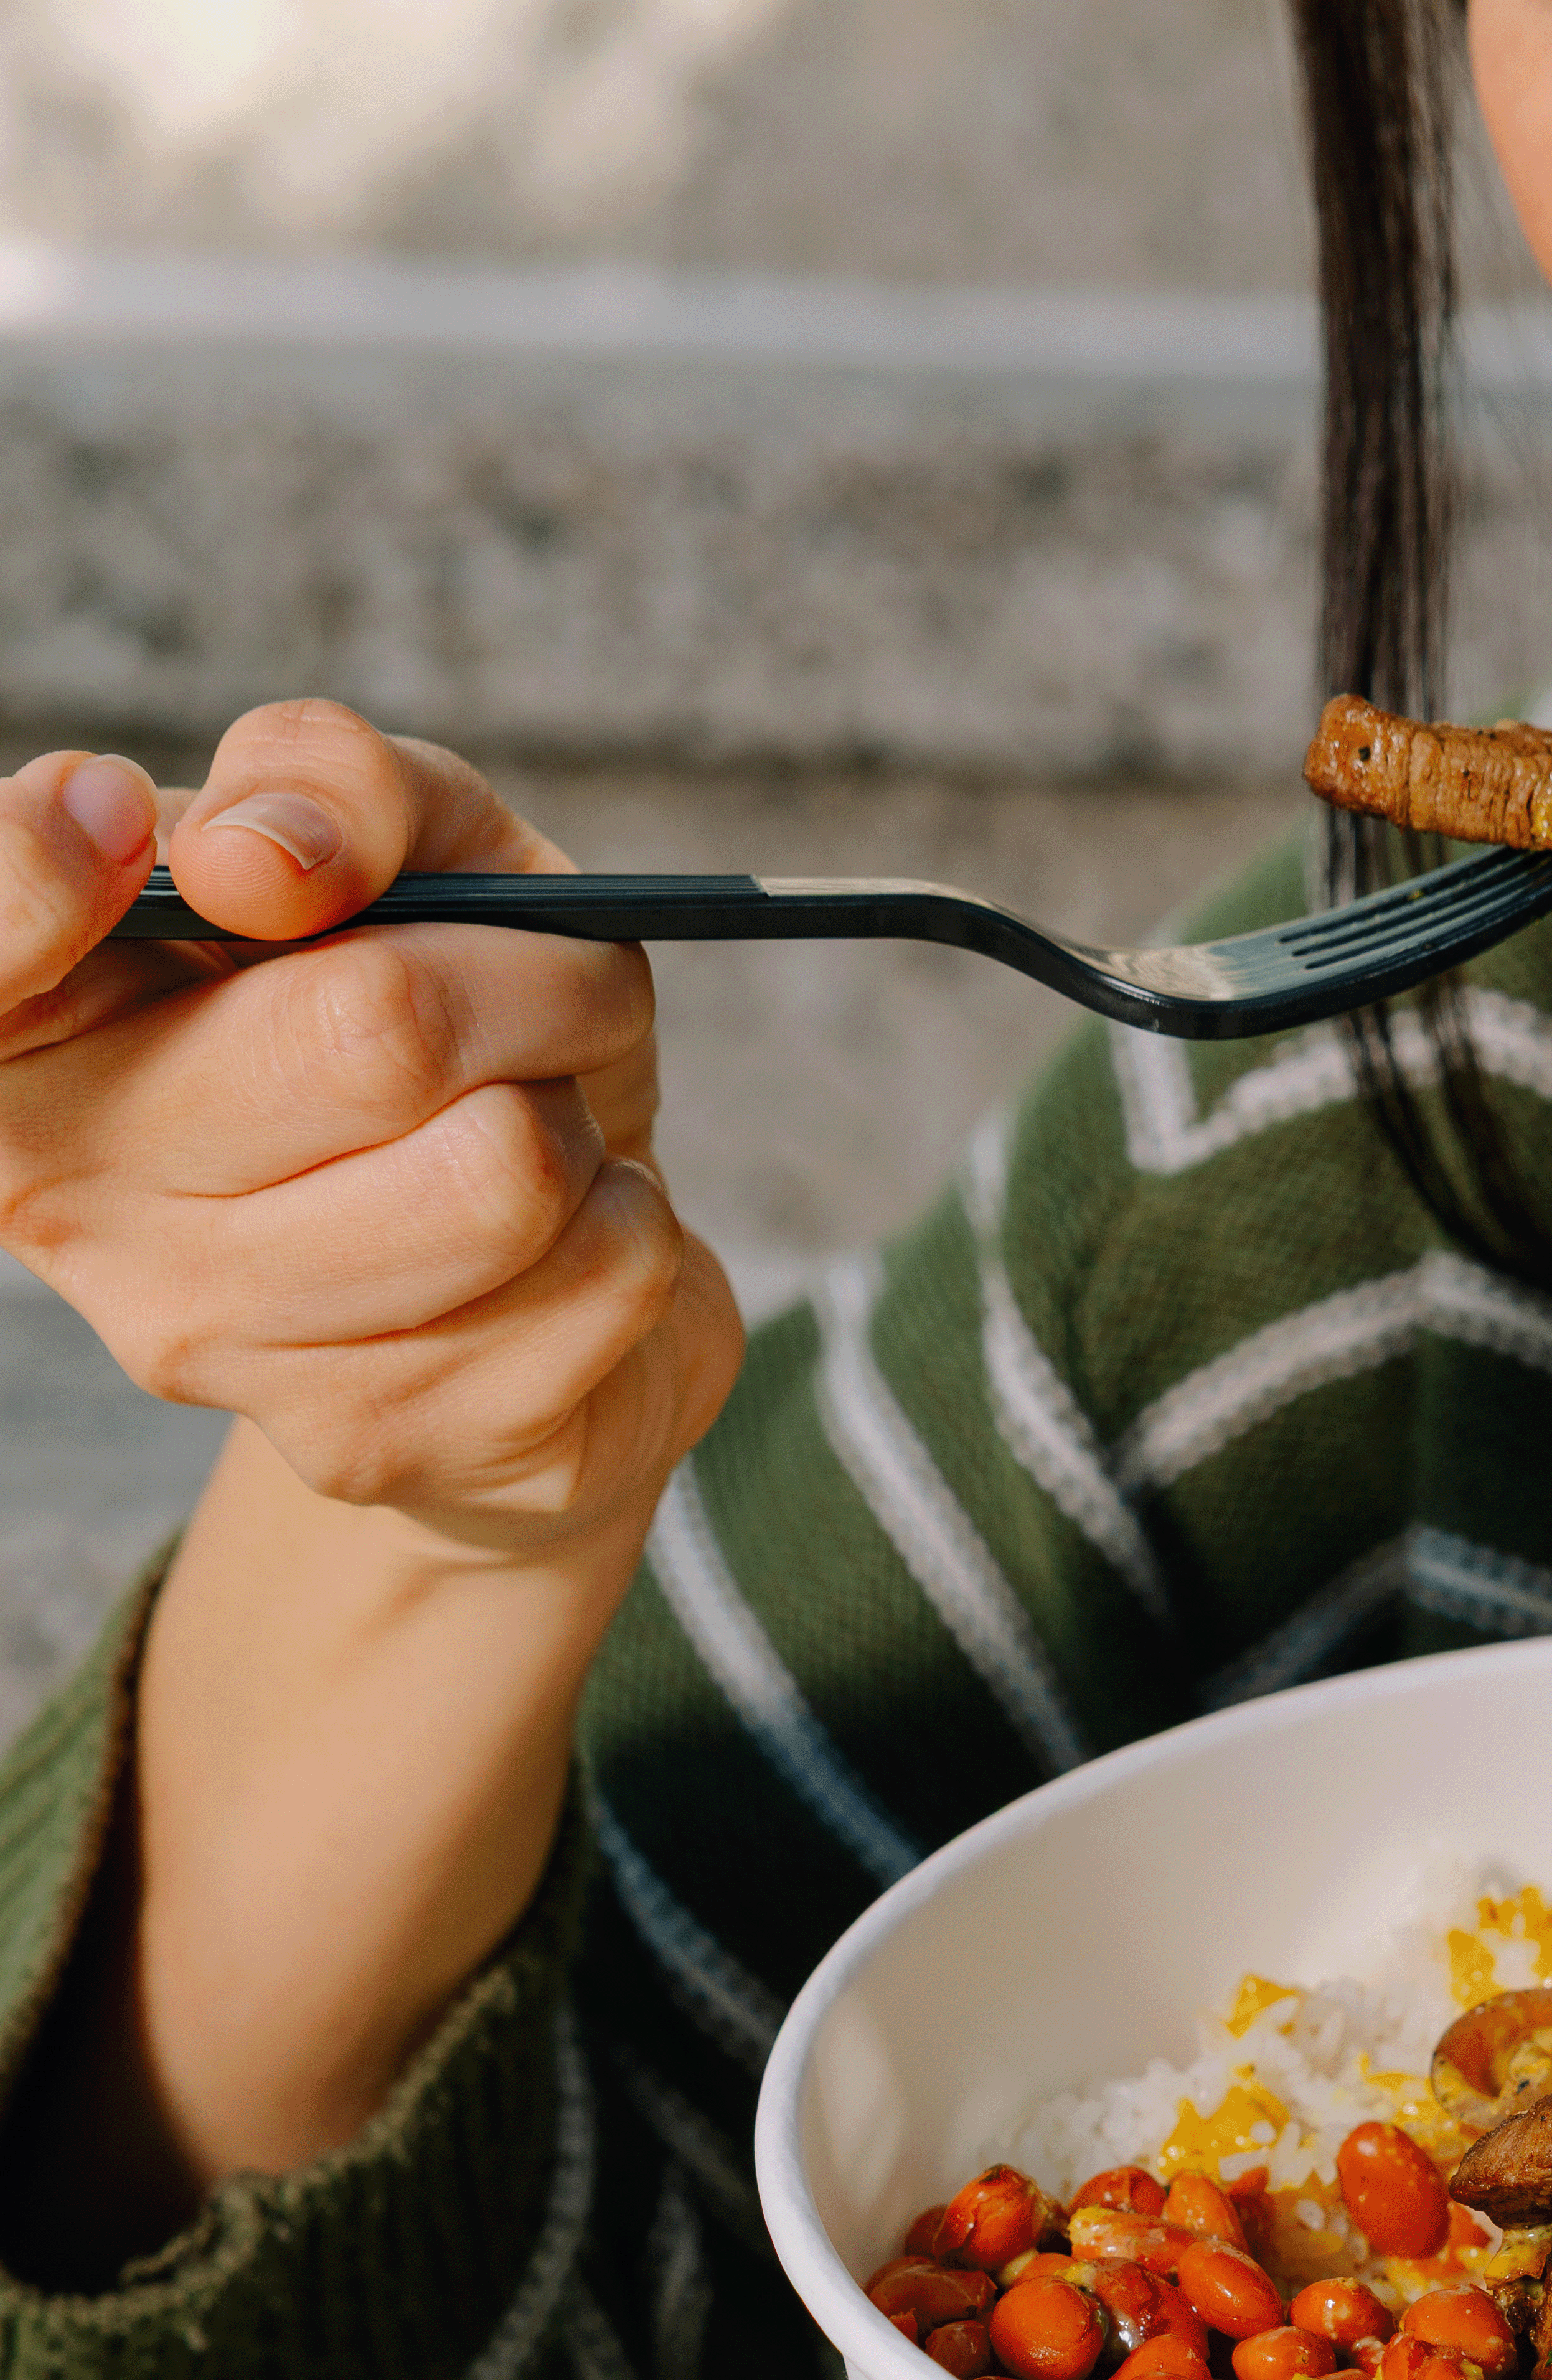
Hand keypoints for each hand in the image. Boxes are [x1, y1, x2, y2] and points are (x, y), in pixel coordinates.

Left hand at [0, 707, 743, 2267]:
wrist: (305, 1582)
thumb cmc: (149, 1294)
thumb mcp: (18, 1116)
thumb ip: (12, 946)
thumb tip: (88, 831)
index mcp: (400, 912)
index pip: (396, 794)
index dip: (323, 812)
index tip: (229, 864)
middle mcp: (553, 1038)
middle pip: (423, 1014)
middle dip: (221, 1138)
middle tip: (111, 1248)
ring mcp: (622, 1221)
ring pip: (479, 1200)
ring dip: (274, 1303)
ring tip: (197, 1351)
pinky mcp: (654, 1385)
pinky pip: (540, 1379)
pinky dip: (382, 1429)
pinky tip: (337, 1448)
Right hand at [0, 708, 735, 1556]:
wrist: (532, 1246)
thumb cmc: (432, 1012)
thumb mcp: (397, 843)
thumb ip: (323, 784)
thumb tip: (257, 859)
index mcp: (31, 1031)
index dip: (48, 874)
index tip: (225, 864)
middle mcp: (76, 1202)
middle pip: (376, 1033)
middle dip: (528, 976)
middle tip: (546, 983)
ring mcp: (216, 1347)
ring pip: (505, 1171)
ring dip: (581, 1112)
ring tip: (544, 1126)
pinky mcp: (377, 1445)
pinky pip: (598, 1275)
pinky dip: (631, 1218)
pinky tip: (568, 1235)